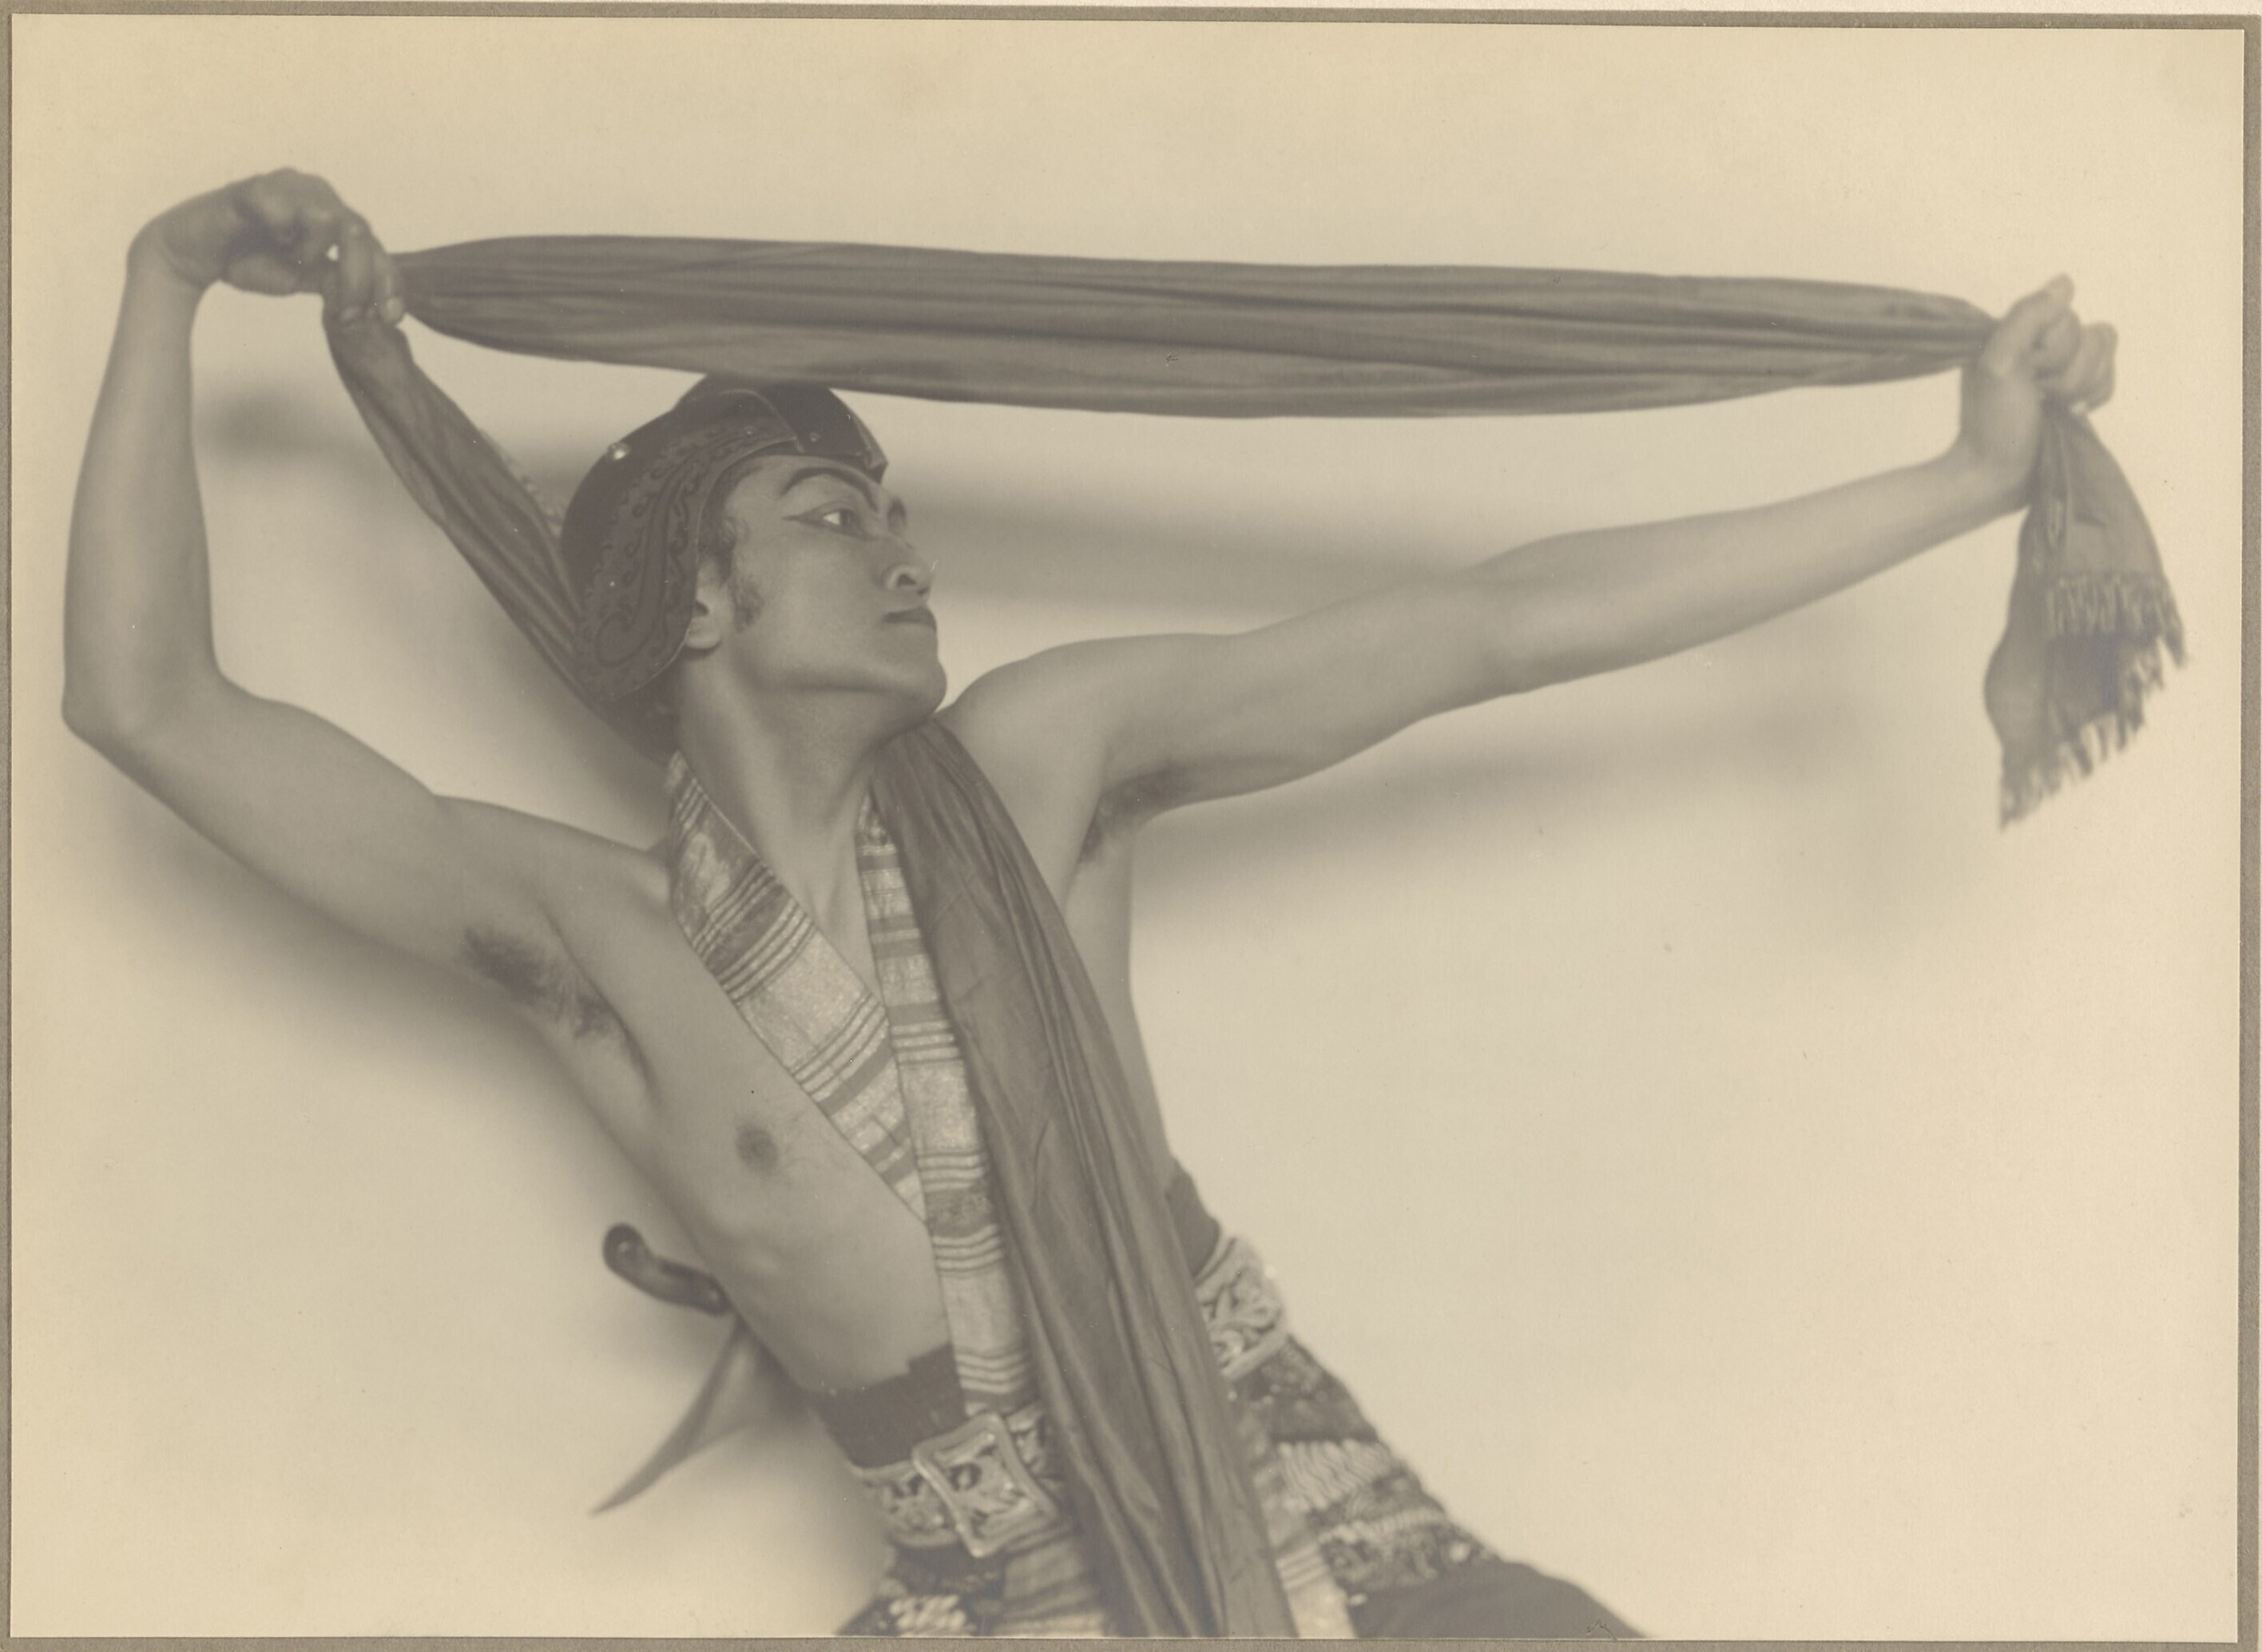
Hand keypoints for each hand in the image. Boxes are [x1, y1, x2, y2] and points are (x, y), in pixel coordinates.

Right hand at [132, 169, 404, 326]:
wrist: (197, 253)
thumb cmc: (251, 261)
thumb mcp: (302, 279)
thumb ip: (335, 282)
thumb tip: (369, 302)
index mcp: (335, 219)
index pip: (376, 249)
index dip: (389, 283)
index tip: (393, 318)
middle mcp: (319, 196)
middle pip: (362, 234)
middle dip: (359, 280)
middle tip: (344, 313)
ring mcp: (288, 186)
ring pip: (332, 219)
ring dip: (316, 252)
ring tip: (292, 257)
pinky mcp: (255, 187)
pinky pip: (285, 207)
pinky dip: (283, 230)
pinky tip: (272, 238)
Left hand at [1950, 276, 2117, 504]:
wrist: (1998, 476)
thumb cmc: (1993, 423)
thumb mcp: (1999, 363)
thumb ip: (2027, 317)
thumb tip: (2064, 284)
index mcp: (2016, 330)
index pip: (2067, 315)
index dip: (2054, 349)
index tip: (2029, 373)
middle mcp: (2039, 342)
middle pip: (2091, 336)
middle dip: (2068, 373)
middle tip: (2038, 396)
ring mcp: (2060, 367)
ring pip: (2104, 354)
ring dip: (2082, 387)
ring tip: (2054, 408)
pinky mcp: (2076, 390)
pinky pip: (2109, 376)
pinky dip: (2096, 396)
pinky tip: (2070, 415)